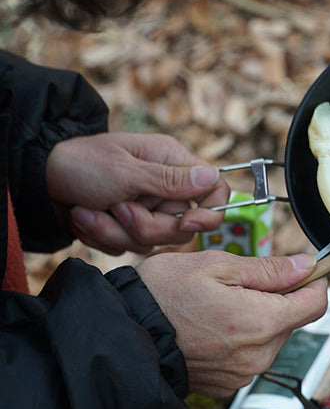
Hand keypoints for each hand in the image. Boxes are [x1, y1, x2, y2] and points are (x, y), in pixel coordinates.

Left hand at [46, 132, 229, 254]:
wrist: (36, 182)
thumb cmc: (79, 164)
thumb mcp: (125, 171)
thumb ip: (170, 181)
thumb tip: (212, 178)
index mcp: (171, 162)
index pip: (214, 188)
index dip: (211, 210)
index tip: (190, 223)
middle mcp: (164, 187)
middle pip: (182, 226)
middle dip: (146, 226)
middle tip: (119, 210)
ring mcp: (147, 208)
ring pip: (154, 240)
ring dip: (115, 231)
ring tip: (88, 211)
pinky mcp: (128, 226)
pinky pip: (131, 246)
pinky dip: (104, 236)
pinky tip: (85, 217)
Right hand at [136, 250, 327, 396]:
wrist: (124, 336)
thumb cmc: (162, 295)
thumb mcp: (216, 266)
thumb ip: (269, 270)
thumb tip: (307, 266)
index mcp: (261, 322)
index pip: (316, 304)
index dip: (314, 283)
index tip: (304, 271)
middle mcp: (259, 354)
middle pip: (293, 320)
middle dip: (277, 299)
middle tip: (239, 284)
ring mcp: (243, 374)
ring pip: (272, 338)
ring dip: (258, 320)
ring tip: (219, 306)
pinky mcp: (228, 384)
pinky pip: (250, 356)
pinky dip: (240, 340)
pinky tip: (212, 328)